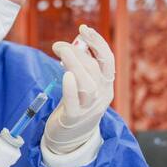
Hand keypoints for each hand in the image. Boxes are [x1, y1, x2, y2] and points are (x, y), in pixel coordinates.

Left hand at [43, 24, 114, 153]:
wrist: (71, 138)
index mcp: (107, 84)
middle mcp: (102, 95)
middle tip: (58, 45)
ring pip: (87, 84)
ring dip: (74, 64)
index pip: (108, 60)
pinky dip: (70, 88)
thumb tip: (76, 44)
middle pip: (94, 70)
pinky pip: (73, 102)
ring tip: (60, 51)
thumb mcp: (84, 84)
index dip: (97, 42)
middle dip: (77, 52)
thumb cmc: (75, 105)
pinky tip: (65, 76)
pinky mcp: (74, 118)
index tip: (84, 29)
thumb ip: (82, 66)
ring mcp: (89, 108)